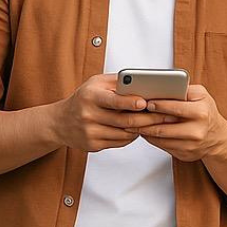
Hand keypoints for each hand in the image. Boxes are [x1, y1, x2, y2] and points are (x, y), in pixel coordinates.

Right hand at [54, 74, 177, 153]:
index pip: (114, 101)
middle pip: (125, 120)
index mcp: (90, 97)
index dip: (131, 103)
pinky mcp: (93, 146)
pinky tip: (138, 129)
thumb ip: (118, 81)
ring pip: (125, 134)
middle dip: (148, 118)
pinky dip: (132, 136)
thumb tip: (143, 81)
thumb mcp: (95, 83)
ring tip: (156, 122)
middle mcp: (89, 115)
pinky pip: (120, 142)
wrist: (60, 122)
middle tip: (166, 115)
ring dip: (142, 128)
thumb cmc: (84, 98)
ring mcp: (91, 133)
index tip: (146, 102)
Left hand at [138, 84, 226, 162]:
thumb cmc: (206, 112)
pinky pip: (163, 146)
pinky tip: (144, 131)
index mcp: (201, 112)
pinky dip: (151, 138)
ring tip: (133, 123)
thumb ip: (183, 89)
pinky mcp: (184, 154)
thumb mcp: (201, 96)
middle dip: (145, 121)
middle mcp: (197, 131)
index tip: (145, 102)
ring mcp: (190, 145)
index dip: (158, 105)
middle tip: (132, 114)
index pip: (175, 108)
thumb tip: (161, 86)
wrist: (217, 138)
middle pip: (163, 127)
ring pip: (160, 138)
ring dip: (144, 131)